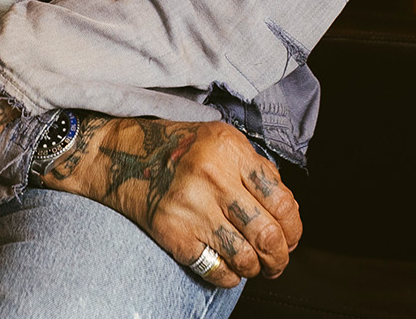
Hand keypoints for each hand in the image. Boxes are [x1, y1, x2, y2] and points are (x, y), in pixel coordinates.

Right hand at [38, 116, 302, 287]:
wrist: (120, 156)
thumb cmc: (175, 148)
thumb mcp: (220, 140)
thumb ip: (254, 168)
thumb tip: (286, 211)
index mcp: (229, 149)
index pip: (282, 201)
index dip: (294, 228)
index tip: (291, 237)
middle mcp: (212, 176)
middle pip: (268, 234)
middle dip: (281, 256)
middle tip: (279, 260)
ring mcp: (191, 207)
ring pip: (245, 257)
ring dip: (256, 268)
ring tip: (255, 266)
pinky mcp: (173, 233)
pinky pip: (216, 269)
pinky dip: (230, 276)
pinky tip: (229, 268)